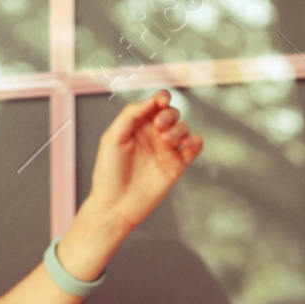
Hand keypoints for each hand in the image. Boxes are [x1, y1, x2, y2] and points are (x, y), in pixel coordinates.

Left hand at [84, 90, 202, 234]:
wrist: (115, 206)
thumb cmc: (109, 172)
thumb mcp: (113, 138)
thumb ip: (130, 115)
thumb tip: (152, 100)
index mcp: (137, 126)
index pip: (155, 104)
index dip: (162, 98)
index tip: (162, 101)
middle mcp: (153, 135)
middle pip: (172, 113)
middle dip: (169, 114)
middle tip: (159, 126)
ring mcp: (166, 150)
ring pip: (184, 128)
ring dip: (179, 129)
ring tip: (166, 140)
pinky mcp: (177, 165)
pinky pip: (194, 147)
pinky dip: (196, 141)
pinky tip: (188, 144)